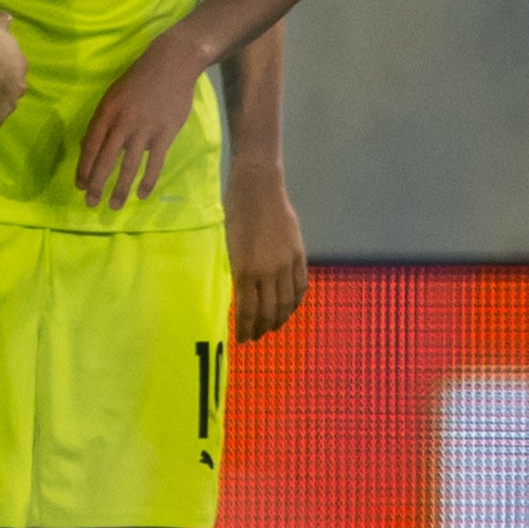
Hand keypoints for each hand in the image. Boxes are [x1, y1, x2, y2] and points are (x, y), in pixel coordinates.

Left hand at [76, 31, 204, 208]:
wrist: (170, 65)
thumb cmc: (138, 79)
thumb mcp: (112, 95)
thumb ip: (102, 120)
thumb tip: (87, 145)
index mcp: (106, 111)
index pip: (90, 145)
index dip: (84, 167)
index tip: (79, 185)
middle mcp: (122, 123)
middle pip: (105, 159)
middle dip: (96, 183)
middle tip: (90, 203)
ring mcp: (144, 129)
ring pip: (128, 165)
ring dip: (120, 188)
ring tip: (113, 205)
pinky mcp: (165, 134)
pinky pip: (154, 163)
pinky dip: (147, 181)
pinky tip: (141, 195)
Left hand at [225, 158, 309, 341]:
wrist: (259, 187)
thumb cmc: (235, 211)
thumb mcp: (227, 243)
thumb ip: (236, 269)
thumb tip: (239, 292)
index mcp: (244, 269)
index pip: (247, 309)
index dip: (245, 328)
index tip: (241, 340)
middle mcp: (267, 271)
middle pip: (268, 310)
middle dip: (261, 328)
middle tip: (255, 337)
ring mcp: (286, 264)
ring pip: (287, 302)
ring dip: (280, 319)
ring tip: (272, 327)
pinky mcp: (299, 255)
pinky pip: (301, 286)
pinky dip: (297, 301)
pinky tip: (291, 308)